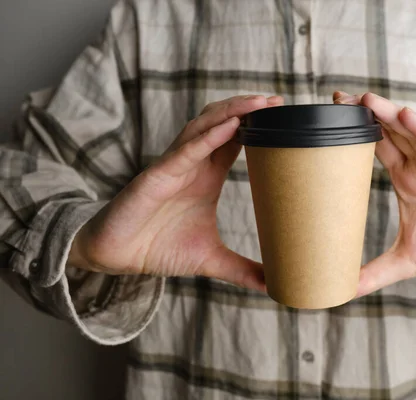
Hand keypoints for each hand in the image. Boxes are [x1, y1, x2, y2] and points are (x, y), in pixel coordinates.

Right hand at [68, 95, 283, 290]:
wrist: (117, 255)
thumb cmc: (159, 247)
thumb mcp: (211, 259)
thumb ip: (242, 269)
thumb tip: (275, 286)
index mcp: (207, 175)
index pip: (237, 139)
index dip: (259, 124)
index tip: (287, 116)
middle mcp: (193, 163)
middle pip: (223, 123)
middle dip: (249, 108)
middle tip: (279, 101)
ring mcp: (174, 165)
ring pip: (205, 127)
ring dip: (232, 112)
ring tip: (260, 102)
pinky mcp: (156, 176)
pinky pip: (185, 151)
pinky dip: (208, 137)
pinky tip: (231, 126)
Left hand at [333, 92, 415, 295]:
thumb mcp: (406, 261)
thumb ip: (375, 273)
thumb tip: (343, 289)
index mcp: (405, 179)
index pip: (376, 146)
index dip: (354, 131)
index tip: (327, 116)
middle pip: (389, 132)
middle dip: (365, 114)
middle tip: (336, 98)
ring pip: (413, 133)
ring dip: (390, 115)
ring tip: (364, 100)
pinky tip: (407, 116)